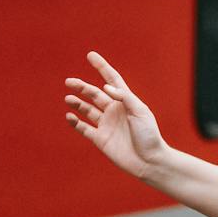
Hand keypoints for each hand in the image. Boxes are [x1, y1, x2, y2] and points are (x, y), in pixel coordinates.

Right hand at [64, 51, 167, 179]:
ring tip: (68, 98)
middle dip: (82, 87)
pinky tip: (69, 116)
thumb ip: (124, 97)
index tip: (91, 55)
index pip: (111, 79)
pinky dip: (75, 122)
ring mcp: (106, 124)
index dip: (102, 67)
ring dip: (77, 103)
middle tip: (69, 81)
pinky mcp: (100, 139)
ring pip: (87, 109)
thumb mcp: (140, 111)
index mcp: (126, 101)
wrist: (149, 161)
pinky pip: (84, 128)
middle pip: (95, 94)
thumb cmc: (149, 135)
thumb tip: (106, 86)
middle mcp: (114, 110)